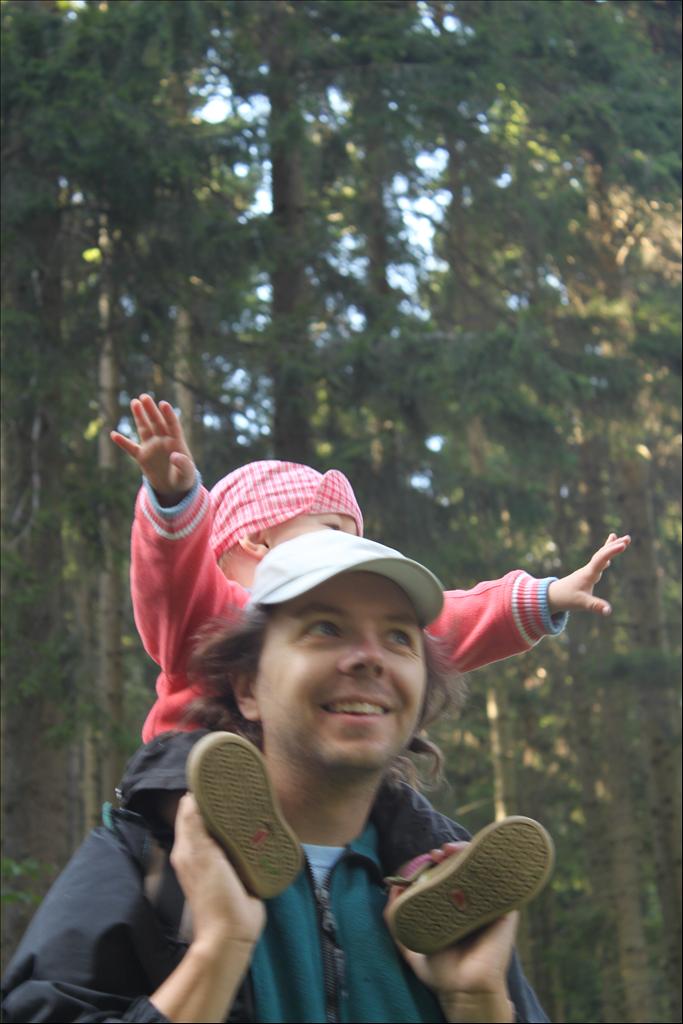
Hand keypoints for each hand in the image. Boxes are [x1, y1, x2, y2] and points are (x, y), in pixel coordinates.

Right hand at [110, 393, 195, 503]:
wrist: (173, 487)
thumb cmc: (184, 478)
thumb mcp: (187, 474)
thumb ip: (183, 464)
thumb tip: (175, 456)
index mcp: (176, 441)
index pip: (172, 424)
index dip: (168, 414)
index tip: (163, 404)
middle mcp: (163, 440)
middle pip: (156, 422)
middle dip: (150, 410)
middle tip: (144, 397)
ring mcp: (151, 447)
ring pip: (144, 428)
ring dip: (139, 416)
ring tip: (134, 402)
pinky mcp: (142, 457)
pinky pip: (131, 448)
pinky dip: (122, 442)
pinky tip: (113, 435)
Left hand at [171, 794, 265, 948]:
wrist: (232, 932)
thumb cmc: (214, 894)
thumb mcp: (201, 856)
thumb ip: (194, 827)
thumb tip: (190, 796)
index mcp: (187, 847)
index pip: (190, 811)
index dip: (201, 793)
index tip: (217, 775)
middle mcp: (202, 851)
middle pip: (210, 819)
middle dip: (222, 803)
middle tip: (240, 784)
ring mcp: (221, 860)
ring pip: (227, 831)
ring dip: (237, 818)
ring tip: (253, 799)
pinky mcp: (239, 868)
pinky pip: (243, 844)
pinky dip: (249, 833)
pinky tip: (261, 823)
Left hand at [387, 843, 516, 1022]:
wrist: (462, 990)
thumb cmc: (438, 970)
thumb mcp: (408, 939)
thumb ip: (396, 916)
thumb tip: (393, 886)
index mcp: (453, 907)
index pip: (449, 874)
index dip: (440, 862)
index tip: (428, 858)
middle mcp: (472, 902)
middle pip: (466, 867)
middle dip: (453, 853)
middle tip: (439, 852)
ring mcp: (489, 904)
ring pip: (482, 869)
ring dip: (468, 853)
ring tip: (450, 851)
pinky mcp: (505, 909)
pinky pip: (501, 882)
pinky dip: (490, 865)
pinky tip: (475, 858)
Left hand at [547, 533, 630, 615]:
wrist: (552, 596)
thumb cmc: (566, 598)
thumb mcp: (582, 604)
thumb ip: (595, 606)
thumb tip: (609, 611)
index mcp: (588, 574)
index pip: (601, 559)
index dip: (611, 552)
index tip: (623, 545)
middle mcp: (589, 569)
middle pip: (602, 554)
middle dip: (615, 546)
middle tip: (628, 539)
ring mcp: (588, 571)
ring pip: (601, 556)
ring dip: (611, 549)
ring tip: (622, 539)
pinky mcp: (587, 575)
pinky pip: (598, 563)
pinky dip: (605, 558)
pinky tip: (610, 560)